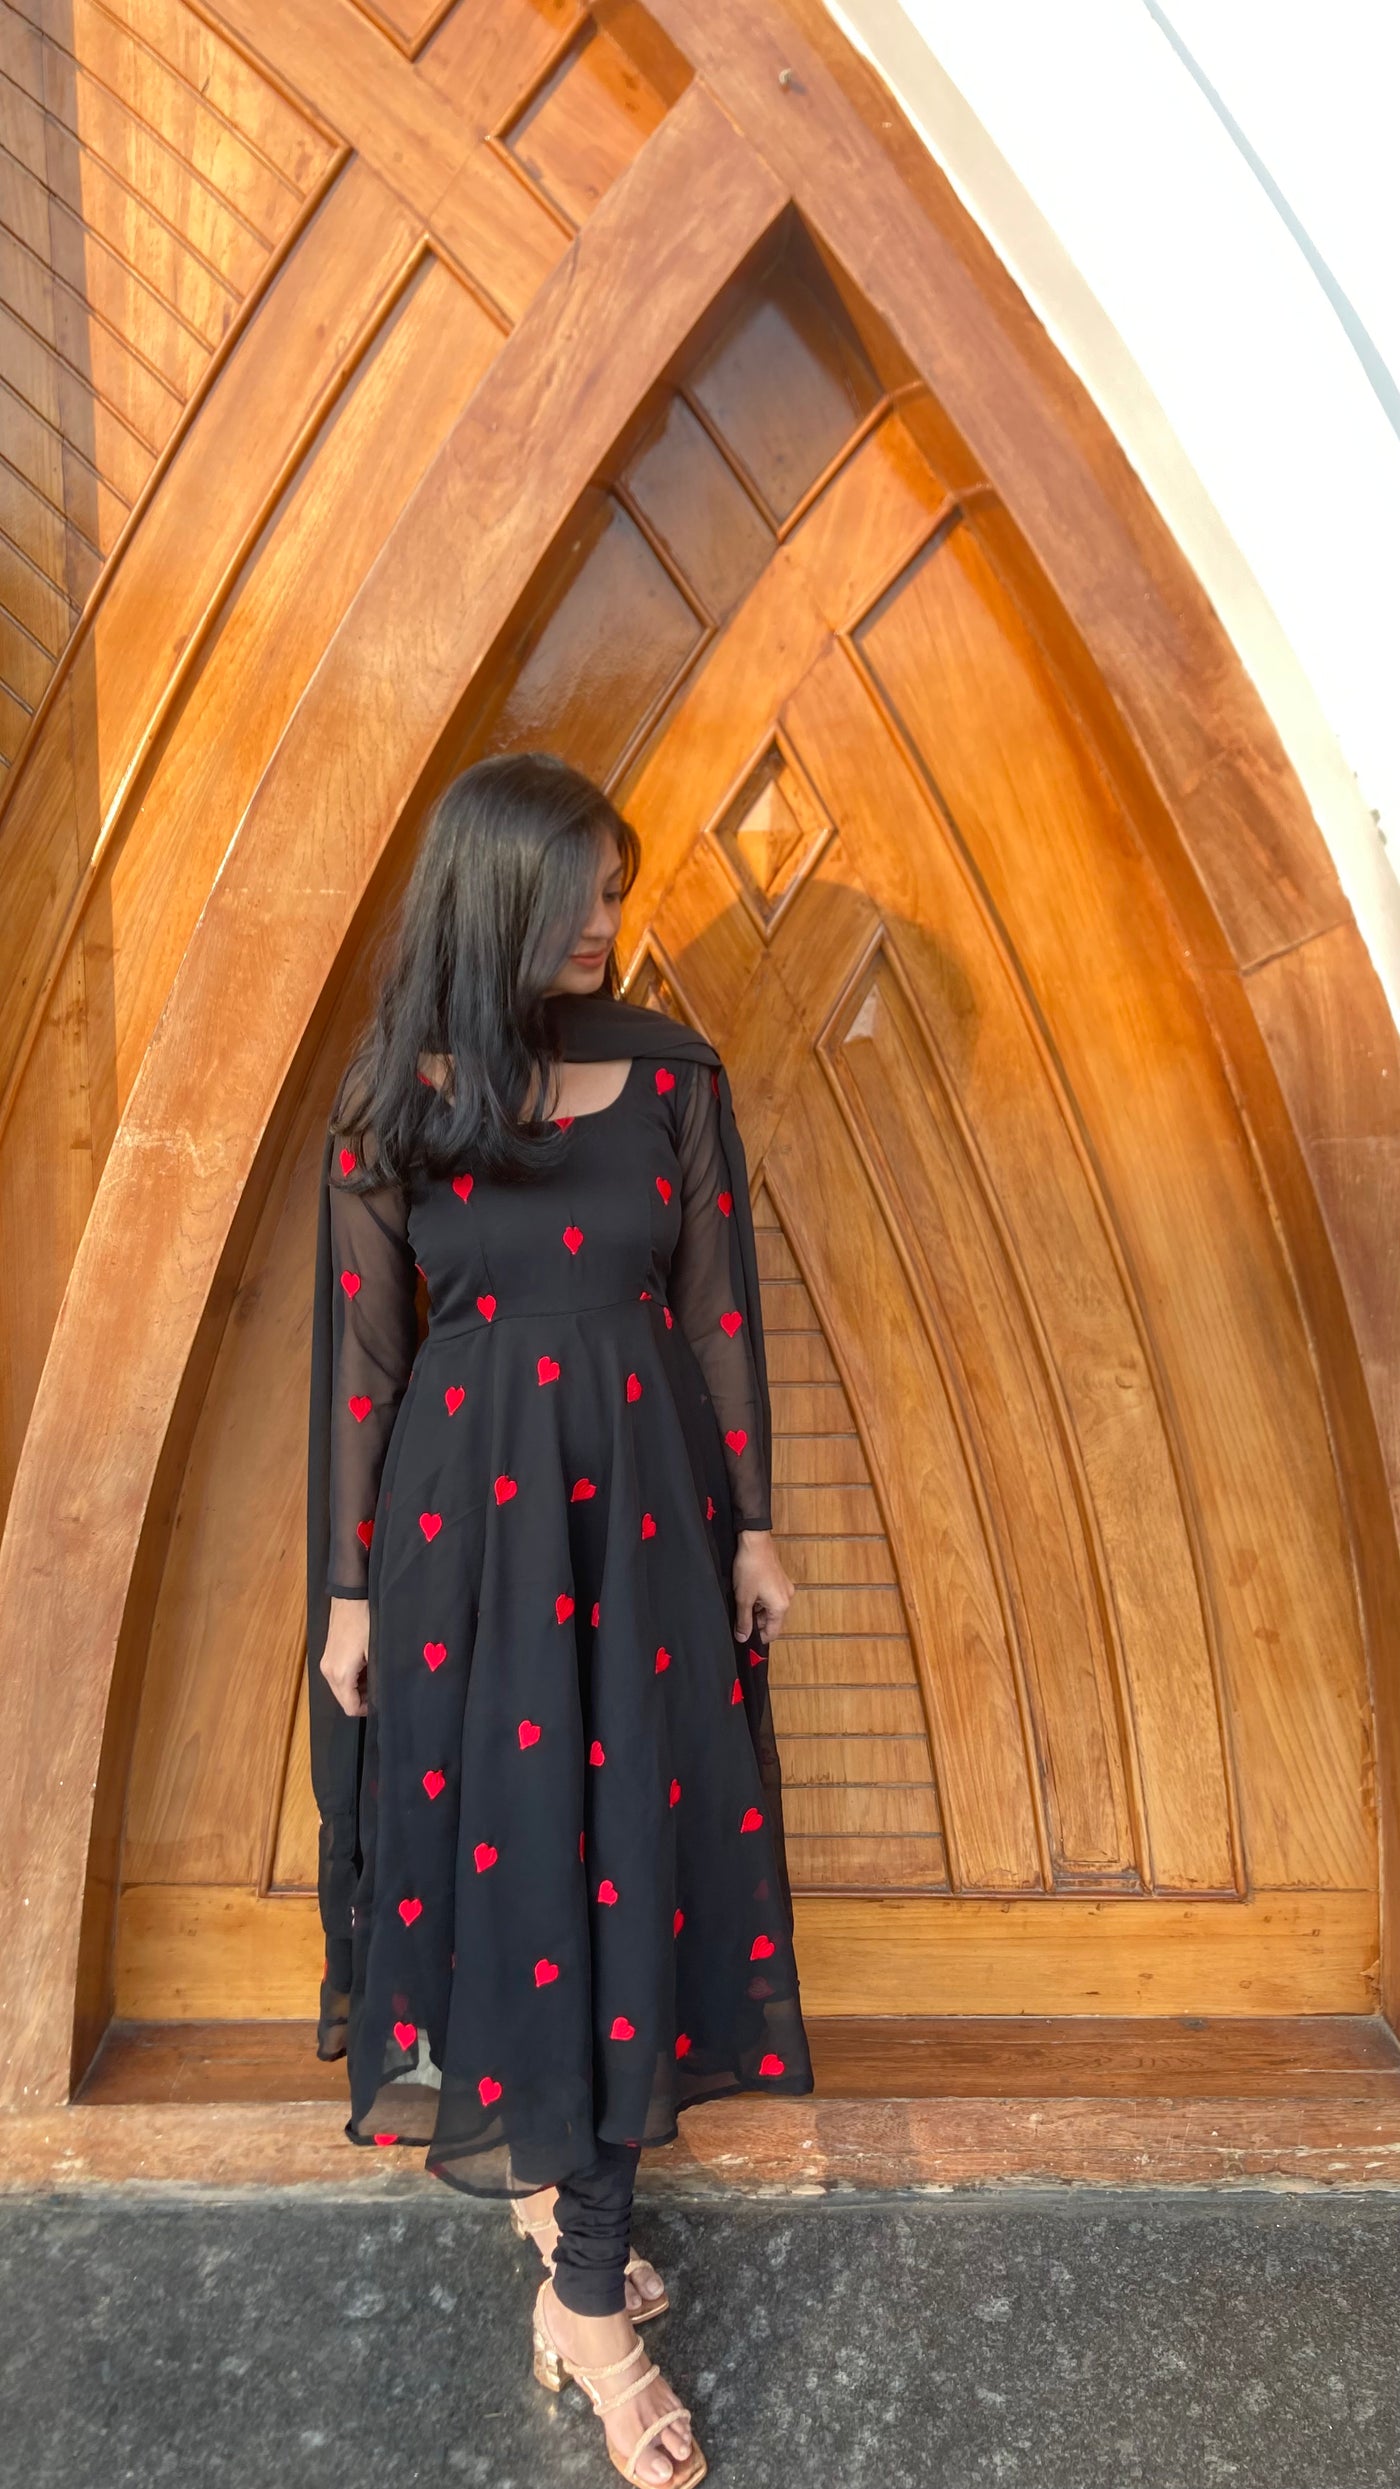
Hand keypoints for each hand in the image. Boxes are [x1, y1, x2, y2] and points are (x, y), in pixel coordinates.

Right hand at [320, 1598, 369, 1717]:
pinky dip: (351, 1678)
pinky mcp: (328, 1655)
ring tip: (375, 1675)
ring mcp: (326, 1663)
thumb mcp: (376, 1652)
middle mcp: (328, 1672)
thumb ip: (376, 1678)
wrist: (350, 1597)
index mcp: (340, 1675)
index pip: (350, 1708)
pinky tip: (365, 1666)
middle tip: (380, 1688)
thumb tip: (380, 1695)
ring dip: (357, 1689)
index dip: (367, 1710)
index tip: (381, 1702)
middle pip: (343, 1700)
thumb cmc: (365, 1622)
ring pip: (341, 1689)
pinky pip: (338, 1676)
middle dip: (362, 1699)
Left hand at [732, 1529, 792, 1641]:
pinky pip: (772, 1597)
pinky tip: (749, 1594)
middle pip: (773, 1621)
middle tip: (740, 1620)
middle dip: (756, 1623)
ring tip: (743, 1604)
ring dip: (758, 1611)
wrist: (755, 1541)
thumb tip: (743, 1638)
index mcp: (780, 1606)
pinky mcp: (780, 1580)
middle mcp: (787, 1598)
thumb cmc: (750, 1568)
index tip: (745, 1637)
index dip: (758, 1638)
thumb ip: (744, 1621)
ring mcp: (785, 1588)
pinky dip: (761, 1600)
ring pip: (771, 1609)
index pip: (773, 1633)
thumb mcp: (743, 1598)